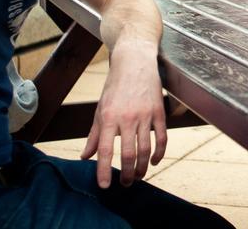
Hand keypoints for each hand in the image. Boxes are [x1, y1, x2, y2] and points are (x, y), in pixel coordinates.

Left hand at [81, 37, 166, 187]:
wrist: (134, 62)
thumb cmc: (114, 87)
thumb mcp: (100, 109)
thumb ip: (94, 135)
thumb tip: (85, 157)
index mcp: (109, 117)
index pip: (106, 150)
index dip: (103, 170)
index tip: (104, 186)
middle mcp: (127, 118)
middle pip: (129, 154)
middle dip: (128, 174)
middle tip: (126, 184)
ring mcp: (145, 115)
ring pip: (146, 149)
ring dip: (143, 168)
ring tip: (138, 176)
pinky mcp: (159, 112)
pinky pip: (162, 138)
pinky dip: (159, 153)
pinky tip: (154, 161)